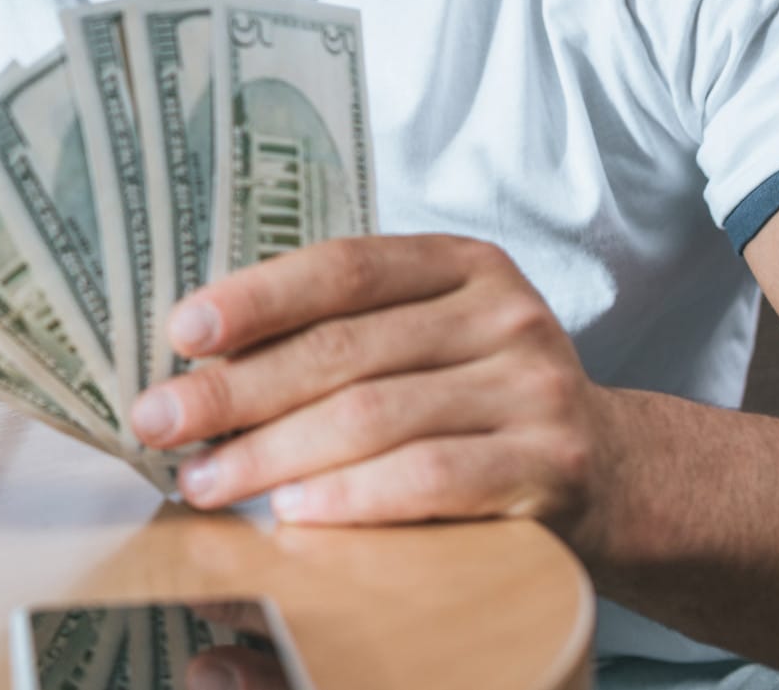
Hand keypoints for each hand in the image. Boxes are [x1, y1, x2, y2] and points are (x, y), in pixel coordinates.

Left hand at [127, 235, 609, 539]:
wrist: (618, 475)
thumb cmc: (480, 402)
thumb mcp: (429, 339)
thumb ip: (344, 333)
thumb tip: (200, 361)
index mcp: (463, 264)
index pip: (343, 268)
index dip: (257, 297)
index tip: (181, 331)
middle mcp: (504, 315)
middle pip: (344, 350)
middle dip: (236, 390)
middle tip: (159, 421)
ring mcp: (534, 389)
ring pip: (376, 416)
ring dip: (273, 454)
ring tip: (205, 481)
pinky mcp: (550, 465)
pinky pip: (431, 477)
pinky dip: (353, 496)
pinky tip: (293, 513)